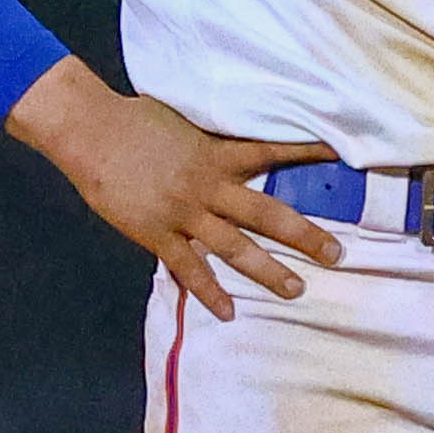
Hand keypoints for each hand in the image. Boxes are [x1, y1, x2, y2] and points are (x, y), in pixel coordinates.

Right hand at [6, 63, 343, 319]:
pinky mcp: (156, 233)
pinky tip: (228, 313)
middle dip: (304, 235)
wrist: (90, 131)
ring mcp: (183, 213)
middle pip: (266, 213)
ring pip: (235, 246)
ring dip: (268, 270)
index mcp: (216, 153)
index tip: (343, 157)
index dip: (308, 154)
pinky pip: (188, 268)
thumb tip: (231, 139)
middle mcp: (208, 186)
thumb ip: (210, 139)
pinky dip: (208, 292)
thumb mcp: (183, 122)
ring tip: (296, 289)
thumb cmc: (133, 119)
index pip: (272, 152)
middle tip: (337, 254)